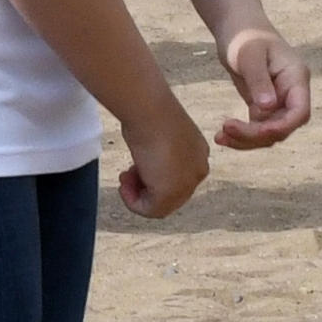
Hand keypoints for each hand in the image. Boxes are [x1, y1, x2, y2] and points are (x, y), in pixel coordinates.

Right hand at [114, 88, 216, 218]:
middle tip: (126, 174)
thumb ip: (156, 155)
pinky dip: (133, 203)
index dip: (152, 176)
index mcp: (198, 154)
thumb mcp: (157, 135)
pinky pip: (150, 210)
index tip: (135, 165)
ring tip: (124, 179)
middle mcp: (197, 170)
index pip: (177, 177)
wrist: (150, 111)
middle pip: (170, 194)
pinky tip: (123, 187)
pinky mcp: (170, 194)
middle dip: (145, 187)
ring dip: (137, 196)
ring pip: (161, 205)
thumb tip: (144, 168)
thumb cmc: (149, 113)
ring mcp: (186, 184)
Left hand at [210, 26, 310, 149]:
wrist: (238, 28)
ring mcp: (279, 101)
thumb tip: (268, 108)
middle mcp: (291, 93)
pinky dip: (241, 135)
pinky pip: (257, 128)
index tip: (258, 130)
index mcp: (296, 78)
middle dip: (256, 135)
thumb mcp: (249, 55)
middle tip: (226, 130)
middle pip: (283, 127)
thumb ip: (259, 81)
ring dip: (246, 140)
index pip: (300, 112)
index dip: (282, 126)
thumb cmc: (245, 35)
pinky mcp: (264, 106)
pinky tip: (221, 136)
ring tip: (220, 137)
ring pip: (269, 133)